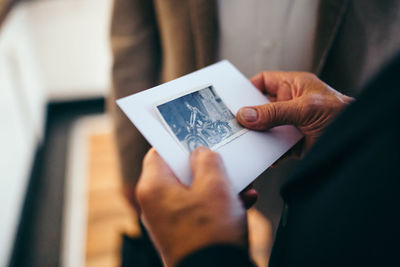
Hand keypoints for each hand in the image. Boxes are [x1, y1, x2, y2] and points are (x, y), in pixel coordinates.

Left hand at [136, 147, 247, 265]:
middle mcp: (154, 203)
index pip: (159, 152)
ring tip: (242, 185)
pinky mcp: (181, 233)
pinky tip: (242, 203)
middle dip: (206, 167)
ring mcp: (167, 220)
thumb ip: (207, 160)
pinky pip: (197, 210)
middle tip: (225, 161)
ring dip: (217, 186)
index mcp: (153, 187)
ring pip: (192, 191)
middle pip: (178, 172)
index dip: (179, 142)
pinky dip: (216, 205)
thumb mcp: (215, 186)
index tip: (198, 138)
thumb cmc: (211, 232)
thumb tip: (201, 153)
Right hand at [237, 72, 353, 154]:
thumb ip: (275, 112)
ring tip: (244, 141)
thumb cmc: (342, 114)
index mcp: (293, 86)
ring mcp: (290, 124)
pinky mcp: (292, 144)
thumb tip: (246, 115)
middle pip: (260, 107)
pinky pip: (273, 147)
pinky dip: (267, 153)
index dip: (247, 88)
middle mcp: (289, 104)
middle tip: (233, 123)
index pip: (263, 81)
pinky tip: (264, 156)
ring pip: (264, 128)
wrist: (358, 141)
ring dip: (256, 136)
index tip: (232, 99)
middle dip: (249, 116)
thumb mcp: (306, 108)